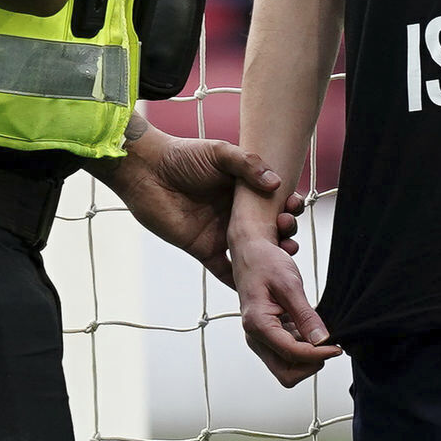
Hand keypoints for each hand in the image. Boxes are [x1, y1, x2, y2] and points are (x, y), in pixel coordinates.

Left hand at [100, 129, 295, 285]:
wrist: (146, 171)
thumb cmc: (182, 156)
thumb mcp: (219, 153)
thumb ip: (248, 164)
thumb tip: (276, 183)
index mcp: (243, 191)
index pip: (273, 203)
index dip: (288, 207)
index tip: (294, 206)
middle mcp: (236, 214)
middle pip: (268, 231)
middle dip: (284, 233)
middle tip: (288, 230)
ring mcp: (221, 234)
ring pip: (252, 253)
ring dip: (270, 259)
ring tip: (282, 257)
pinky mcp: (203, 249)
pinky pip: (224, 270)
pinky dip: (238, 281)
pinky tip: (256, 287)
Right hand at [231, 228, 337, 387]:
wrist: (250, 253)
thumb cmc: (264, 263)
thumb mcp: (289, 285)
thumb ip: (305, 315)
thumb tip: (322, 340)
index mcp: (257, 324)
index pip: (291, 354)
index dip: (318, 354)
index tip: (336, 348)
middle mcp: (256, 337)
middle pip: (287, 373)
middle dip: (311, 364)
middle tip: (330, 346)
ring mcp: (262, 339)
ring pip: (289, 366)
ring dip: (309, 357)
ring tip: (321, 333)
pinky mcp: (269, 336)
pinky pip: (289, 353)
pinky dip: (305, 348)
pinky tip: (312, 329)